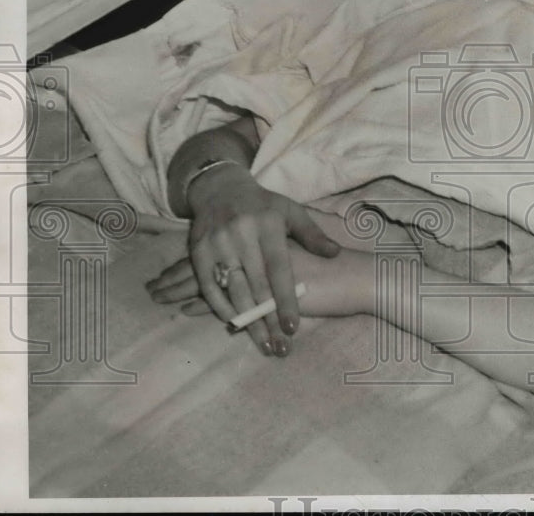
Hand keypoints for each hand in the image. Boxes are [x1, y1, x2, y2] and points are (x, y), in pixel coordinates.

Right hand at [182, 164, 338, 354]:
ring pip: (233, 290)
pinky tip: (234, 325)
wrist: (220, 188)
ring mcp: (217, 243)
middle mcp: (241, 235)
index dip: (286, 300)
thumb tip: (334, 254)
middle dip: (268, 319)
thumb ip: (312, 235)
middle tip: (280, 347)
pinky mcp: (198, 251)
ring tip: (263, 344)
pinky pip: (208, 286)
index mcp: (268, 225)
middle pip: (257, 285)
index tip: (293, 327)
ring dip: (247, 321)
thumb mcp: (291, 212)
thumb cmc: (263, 205)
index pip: (279, 269)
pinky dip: (220, 308)